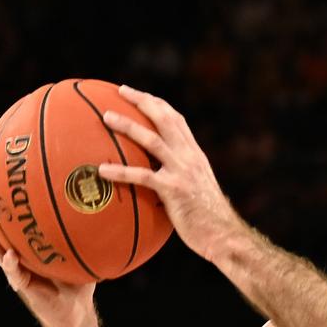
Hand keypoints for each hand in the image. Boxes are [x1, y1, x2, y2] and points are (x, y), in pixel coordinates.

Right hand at [0, 183, 95, 326]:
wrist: (77, 311)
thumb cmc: (79, 280)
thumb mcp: (81, 252)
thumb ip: (84, 233)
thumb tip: (97, 203)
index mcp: (26, 245)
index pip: (6, 220)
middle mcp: (16, 256)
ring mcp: (17, 271)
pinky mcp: (24, 287)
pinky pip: (14, 274)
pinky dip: (11, 264)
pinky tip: (9, 255)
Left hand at [97, 85, 247, 260]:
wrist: (224, 235)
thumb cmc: (209, 220)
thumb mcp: (198, 190)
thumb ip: (182, 178)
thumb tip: (158, 179)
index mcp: (195, 155)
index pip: (177, 120)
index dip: (157, 104)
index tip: (139, 95)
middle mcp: (190, 158)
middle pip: (165, 119)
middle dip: (143, 101)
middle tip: (120, 91)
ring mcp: (182, 172)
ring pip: (152, 140)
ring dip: (127, 125)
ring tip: (106, 117)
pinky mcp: (173, 190)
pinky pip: (142, 176)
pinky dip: (120, 171)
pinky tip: (102, 171)